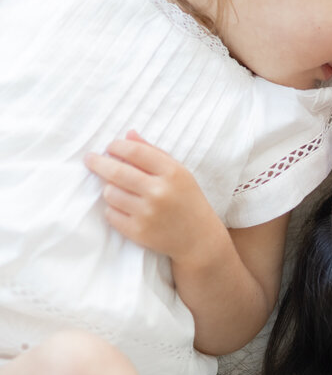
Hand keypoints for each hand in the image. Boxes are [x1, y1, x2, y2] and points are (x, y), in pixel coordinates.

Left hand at [85, 130, 225, 265]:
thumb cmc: (187, 200)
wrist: (199, 239)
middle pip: (117, 171)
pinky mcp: (138, 232)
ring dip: (109, 188)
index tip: (109, 147)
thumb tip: (128, 134)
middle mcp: (159, 192)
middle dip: (98, 162)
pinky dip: (112, 209)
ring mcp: (148, 214)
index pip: (135, 151)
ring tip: (118, 190)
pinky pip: (111, 214)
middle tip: (89, 159)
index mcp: (172, 173)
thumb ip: (153, 152)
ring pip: (110, 193)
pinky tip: (124, 208)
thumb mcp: (178, 172)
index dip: (117, 146)